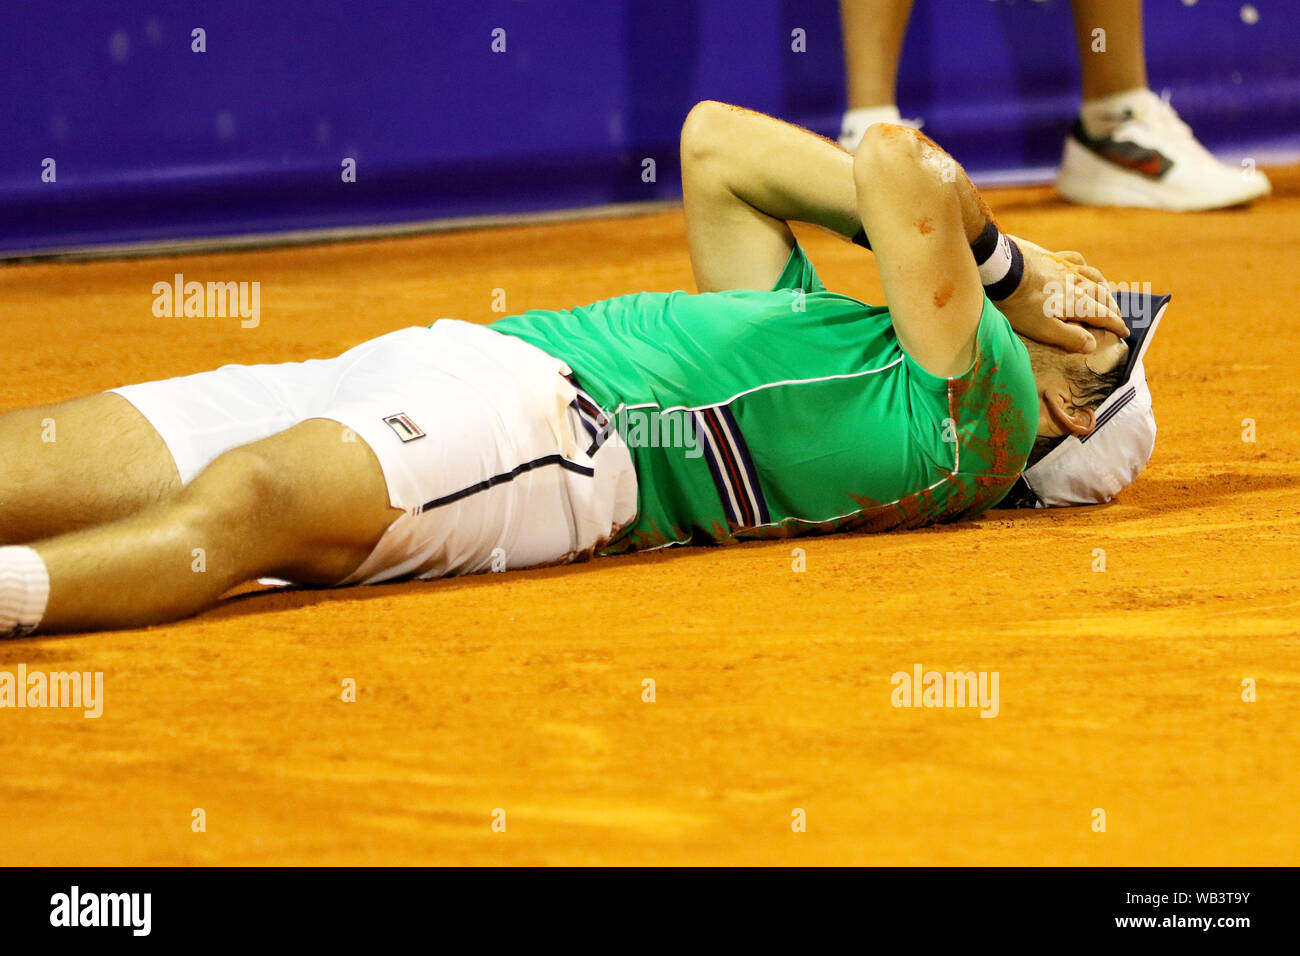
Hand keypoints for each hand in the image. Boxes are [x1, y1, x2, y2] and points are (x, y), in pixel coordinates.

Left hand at [997, 235, 1128, 352]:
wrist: (1003, 270)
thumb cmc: (1021, 303)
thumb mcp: (1044, 329)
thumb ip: (1070, 337)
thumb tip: (1093, 345)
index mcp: (1079, 302)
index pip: (1104, 315)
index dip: (1115, 325)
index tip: (1125, 332)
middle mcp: (1079, 283)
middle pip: (1103, 295)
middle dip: (1113, 307)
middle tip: (1117, 316)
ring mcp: (1066, 267)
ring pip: (1094, 276)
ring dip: (1104, 287)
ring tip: (1107, 294)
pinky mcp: (1053, 257)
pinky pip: (1077, 260)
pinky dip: (1085, 267)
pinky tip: (1083, 268)